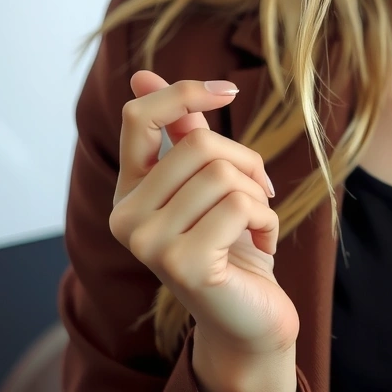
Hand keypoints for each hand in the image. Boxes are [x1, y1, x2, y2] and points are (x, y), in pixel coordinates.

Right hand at [109, 71, 300, 358]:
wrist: (250, 315)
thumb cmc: (231, 242)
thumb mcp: (208, 182)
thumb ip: (183, 135)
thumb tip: (144, 75)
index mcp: (128, 192)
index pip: (139, 118)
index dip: (184, 92)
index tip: (228, 89)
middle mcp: (125, 218)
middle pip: (200, 144)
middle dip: (246, 161)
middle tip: (258, 192)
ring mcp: (148, 245)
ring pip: (222, 173)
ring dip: (258, 193)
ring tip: (255, 221)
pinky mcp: (183, 264)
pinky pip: (240, 204)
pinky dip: (267, 218)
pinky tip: (261, 243)